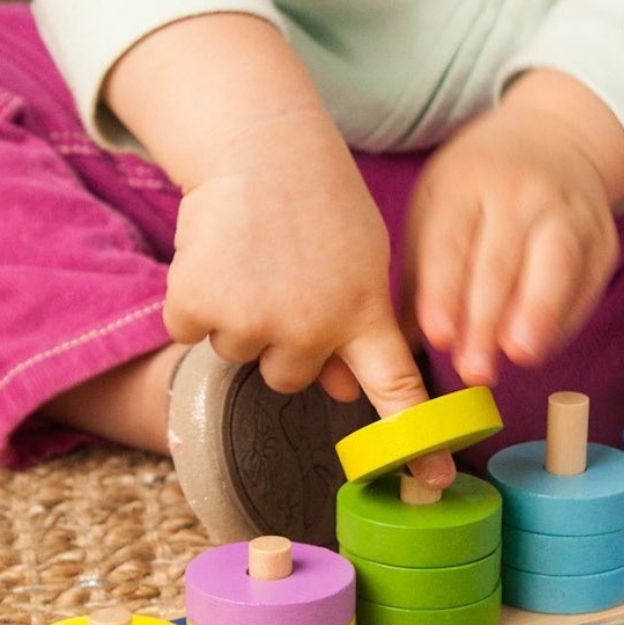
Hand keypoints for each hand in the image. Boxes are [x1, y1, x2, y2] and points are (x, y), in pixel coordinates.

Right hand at [165, 116, 453, 484]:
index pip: (396, 390)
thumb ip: (357, 329)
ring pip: (242, 354)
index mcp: (364, 314)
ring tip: (254, 258)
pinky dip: (195, 301)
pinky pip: (192, 332)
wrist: (259, 147)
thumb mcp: (362, 262)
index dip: (413, 441)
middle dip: (284, 338)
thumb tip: (340, 392)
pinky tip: (216, 256)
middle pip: (292, 376)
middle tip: (285, 276)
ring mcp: (254, 321)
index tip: (431, 478)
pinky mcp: (197, 307)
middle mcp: (312, 327)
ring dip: (240, 315)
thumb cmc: (318, 204)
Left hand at [408, 70, 623, 384]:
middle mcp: (521, 191)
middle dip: (487, 320)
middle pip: (502, 261)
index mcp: (466, 182)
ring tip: (519, 356)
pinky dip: (564, 321)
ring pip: (554, 266)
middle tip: (474, 369)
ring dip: (537, 316)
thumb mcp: (436, 209)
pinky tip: (542, 349)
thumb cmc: (479, 189)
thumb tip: (398, 347)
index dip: (444, 292)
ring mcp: (568, 211)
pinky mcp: (602, 238)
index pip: (452, 242)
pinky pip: (585, 284)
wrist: (553, 142)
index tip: (437, 337)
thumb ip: (420, 277)